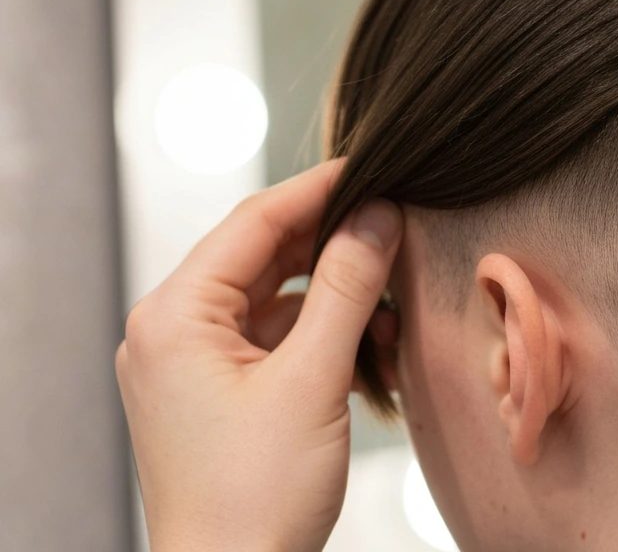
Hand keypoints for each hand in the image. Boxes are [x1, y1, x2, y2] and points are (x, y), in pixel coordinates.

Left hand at [115, 160, 402, 551]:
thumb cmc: (255, 498)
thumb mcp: (313, 379)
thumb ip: (348, 287)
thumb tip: (378, 215)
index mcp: (174, 316)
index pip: (255, 221)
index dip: (322, 188)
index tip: (378, 165)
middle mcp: (172, 330)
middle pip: (266, 256)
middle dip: (338, 248)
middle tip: (400, 232)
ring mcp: (192, 363)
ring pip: (278, 298)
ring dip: (338, 300)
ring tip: (392, 315)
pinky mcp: (217, 391)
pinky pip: (276, 338)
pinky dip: (324, 337)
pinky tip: (370, 351)